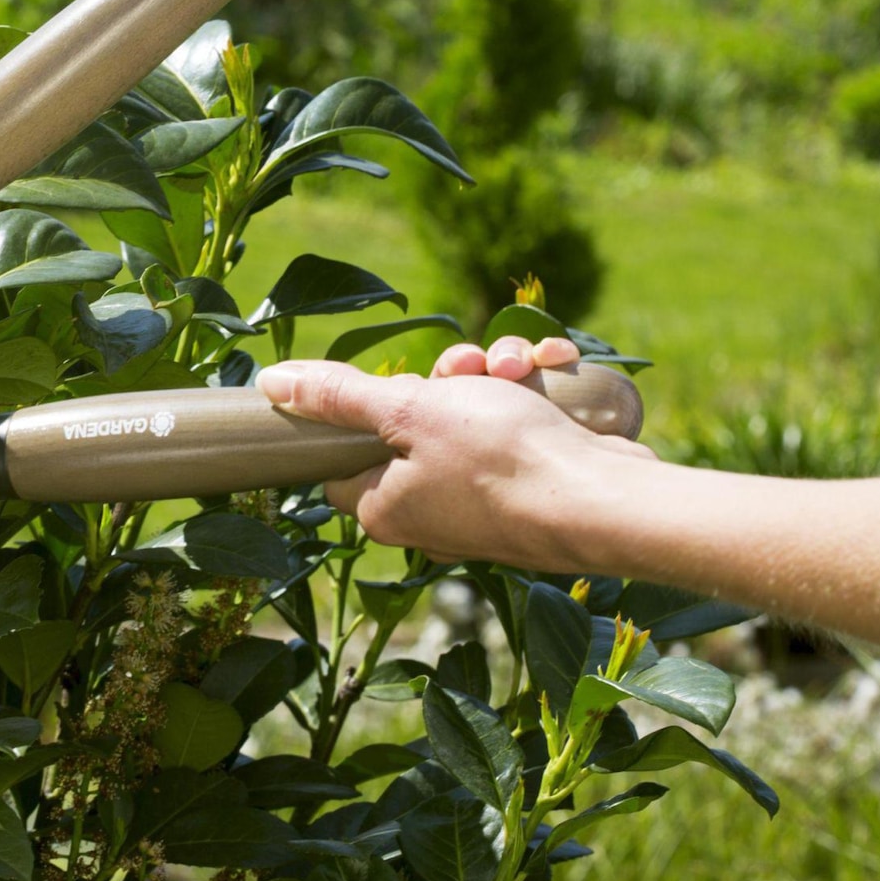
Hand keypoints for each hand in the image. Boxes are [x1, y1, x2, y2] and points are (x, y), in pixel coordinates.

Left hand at [254, 338, 651, 569]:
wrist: (605, 502)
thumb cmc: (500, 460)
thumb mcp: (407, 411)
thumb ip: (339, 397)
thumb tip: (273, 383)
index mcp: (384, 507)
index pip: (343, 459)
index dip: (361, 412)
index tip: (391, 384)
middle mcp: (431, 514)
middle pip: (413, 426)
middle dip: (444, 379)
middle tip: (469, 366)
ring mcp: (485, 503)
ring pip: (472, 416)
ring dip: (494, 377)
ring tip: (520, 367)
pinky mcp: (533, 485)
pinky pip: (518, 427)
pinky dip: (533, 393)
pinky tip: (551, 369)